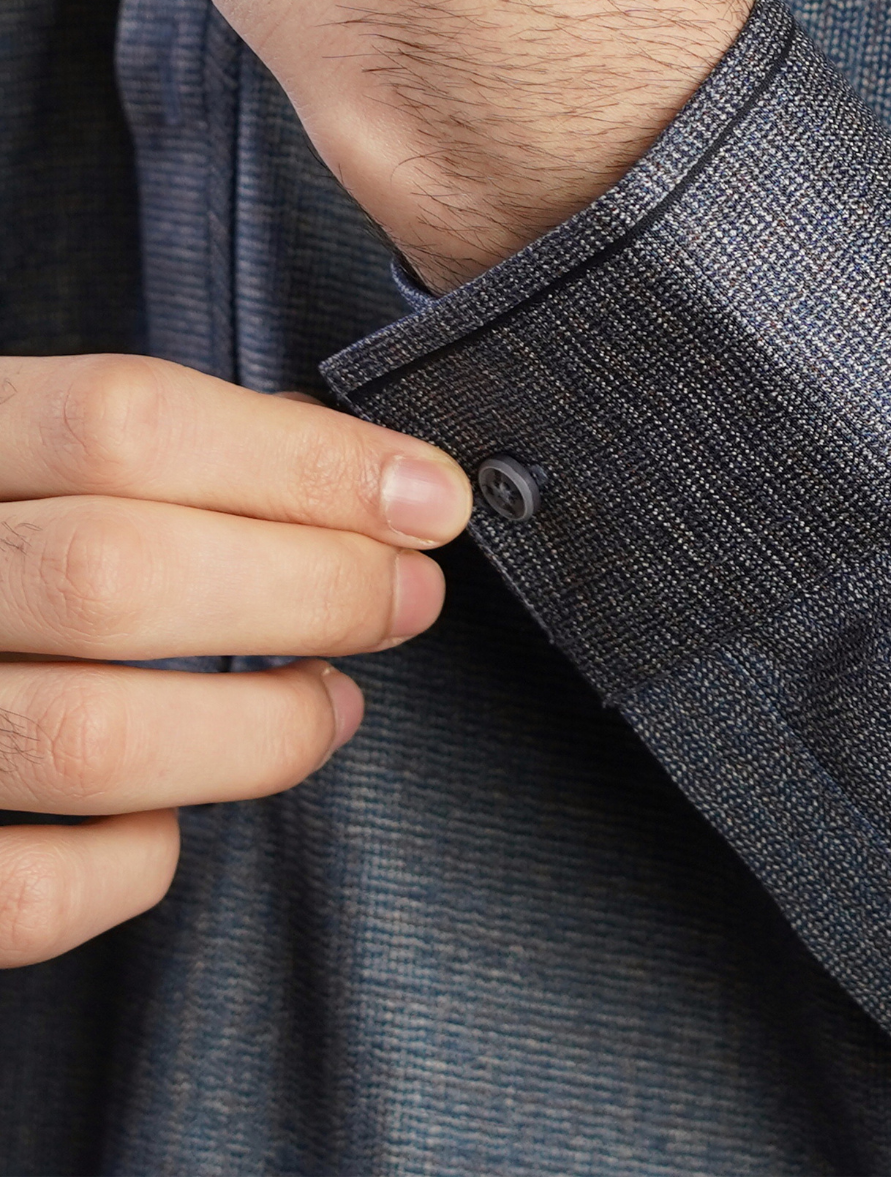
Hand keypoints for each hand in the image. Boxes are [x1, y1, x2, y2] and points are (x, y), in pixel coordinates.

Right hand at [0, 354, 469, 966]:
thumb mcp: (12, 450)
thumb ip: (132, 450)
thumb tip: (361, 478)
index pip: (123, 418)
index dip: (300, 458)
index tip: (429, 494)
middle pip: (122, 573)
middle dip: (309, 588)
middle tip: (405, 597)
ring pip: (91, 738)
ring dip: (260, 731)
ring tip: (329, 703)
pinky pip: (26, 894)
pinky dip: (133, 862)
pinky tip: (171, 821)